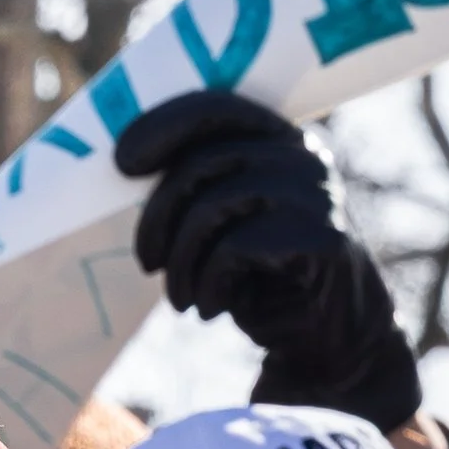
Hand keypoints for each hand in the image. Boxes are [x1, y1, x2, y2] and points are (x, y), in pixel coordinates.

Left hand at [113, 89, 420, 430]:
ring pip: (212, 206)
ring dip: (182, 262)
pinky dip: (209, 284)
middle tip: (147, 262)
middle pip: (201, 163)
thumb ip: (194, 181)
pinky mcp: (324, 239)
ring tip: (180, 296)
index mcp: (276, 136)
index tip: (121, 163)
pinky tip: (210, 307)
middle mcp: (301, 155)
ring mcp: (317, 195)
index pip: (213, 107)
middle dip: (159, 216)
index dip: (160, 126)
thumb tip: (121, 159)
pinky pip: (235, 248)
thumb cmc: (264, 273)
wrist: (328, 340)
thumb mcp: (224, 216)